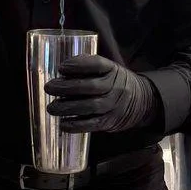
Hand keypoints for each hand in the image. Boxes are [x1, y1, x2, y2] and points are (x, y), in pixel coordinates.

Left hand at [44, 55, 158, 133]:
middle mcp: (115, 87)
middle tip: (49, 87)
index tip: (62, 67)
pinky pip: (92, 124)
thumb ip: (88, 68)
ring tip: (51, 107)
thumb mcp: (108, 70)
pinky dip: (76, 125)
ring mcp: (113, 106)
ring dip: (68, 107)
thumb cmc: (115, 83)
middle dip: (67, 87)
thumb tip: (60, 73)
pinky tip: (63, 124)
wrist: (141, 102)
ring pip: (90, 107)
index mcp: (113, 70)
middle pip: (90, 87)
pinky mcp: (110, 122)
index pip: (97, 64)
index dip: (79, 65)